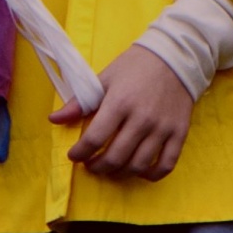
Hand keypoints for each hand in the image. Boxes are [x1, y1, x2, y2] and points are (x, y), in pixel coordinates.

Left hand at [49, 45, 193, 181]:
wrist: (174, 57)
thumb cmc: (135, 66)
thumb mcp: (105, 78)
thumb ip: (79, 102)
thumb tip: (53, 120)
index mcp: (119, 102)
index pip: (94, 139)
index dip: (80, 153)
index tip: (74, 155)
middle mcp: (141, 119)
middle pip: (115, 157)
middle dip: (97, 166)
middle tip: (90, 164)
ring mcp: (162, 128)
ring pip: (138, 165)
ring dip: (120, 173)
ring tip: (111, 167)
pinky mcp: (179, 133)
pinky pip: (166, 165)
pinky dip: (151, 175)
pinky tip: (139, 170)